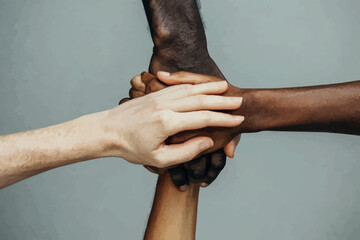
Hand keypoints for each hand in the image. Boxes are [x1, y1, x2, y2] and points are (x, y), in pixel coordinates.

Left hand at [110, 81, 243, 167]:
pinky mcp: (154, 94)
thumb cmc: (131, 149)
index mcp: (167, 123)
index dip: (223, 119)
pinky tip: (202, 85)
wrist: (106, 131)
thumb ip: (186, 151)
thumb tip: (207, 140)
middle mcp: (165, 106)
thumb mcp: (159, 159)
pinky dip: (194, 85)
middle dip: (223, 100)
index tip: (239, 120)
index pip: (203, 118)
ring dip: (210, 88)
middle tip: (240, 102)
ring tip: (226, 88)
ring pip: (191, 89)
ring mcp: (159, 97)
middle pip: (201, 99)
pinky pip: (178, 86)